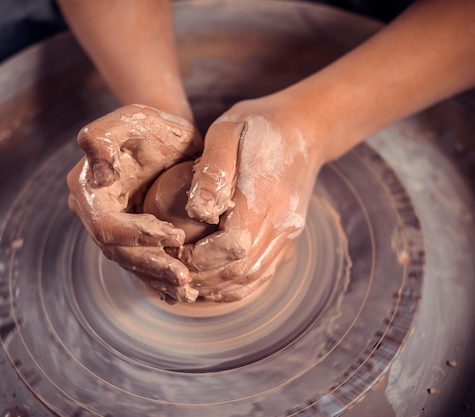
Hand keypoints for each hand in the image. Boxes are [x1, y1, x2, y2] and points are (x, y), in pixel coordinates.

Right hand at [67, 104, 202, 301]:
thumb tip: (100, 176)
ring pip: (129, 262)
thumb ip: (103, 137)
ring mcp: (111, 226)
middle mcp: (93, 211)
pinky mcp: (129, 235)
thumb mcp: (131, 118)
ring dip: (157, 278)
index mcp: (87, 188)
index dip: (137, 236)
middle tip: (185, 278)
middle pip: (117, 251)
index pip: (106, 225)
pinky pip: (140, 262)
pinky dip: (159, 278)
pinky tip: (180, 292)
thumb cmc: (149, 125)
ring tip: (187, 291)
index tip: (176, 236)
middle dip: (151, 266)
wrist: (165, 138)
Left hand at [178, 97, 326, 301]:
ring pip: (252, 277)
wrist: (305, 128)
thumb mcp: (228, 130)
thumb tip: (197, 211)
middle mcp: (281, 222)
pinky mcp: (287, 236)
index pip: (231, 247)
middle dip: (201, 277)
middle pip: (240, 270)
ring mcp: (287, 232)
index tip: (171, 249)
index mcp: (263, 196)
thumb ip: (212, 171)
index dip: (198, 258)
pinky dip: (236, 285)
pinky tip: (212, 282)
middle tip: (169, 270)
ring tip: (185, 281)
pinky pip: (263, 272)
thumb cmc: (258, 125)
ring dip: (216, 286)